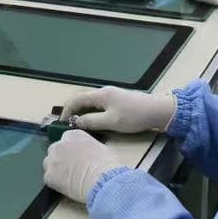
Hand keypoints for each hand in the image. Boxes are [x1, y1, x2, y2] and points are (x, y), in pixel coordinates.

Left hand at [43, 130, 125, 203]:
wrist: (101, 179)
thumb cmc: (106, 165)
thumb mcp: (99, 148)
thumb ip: (87, 147)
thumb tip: (88, 154)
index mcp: (73, 135)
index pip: (66, 140)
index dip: (70, 150)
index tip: (75, 158)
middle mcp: (60, 144)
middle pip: (54, 151)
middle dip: (60, 159)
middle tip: (70, 170)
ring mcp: (53, 160)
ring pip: (49, 164)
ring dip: (55, 170)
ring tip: (67, 180)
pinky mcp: (49, 176)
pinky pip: (48, 179)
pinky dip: (55, 183)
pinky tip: (65, 187)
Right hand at [59, 85, 175, 133]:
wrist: (157, 111)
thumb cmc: (134, 116)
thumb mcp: (112, 122)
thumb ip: (92, 121)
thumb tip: (76, 122)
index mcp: (101, 95)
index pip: (77, 99)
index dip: (67, 110)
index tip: (61, 123)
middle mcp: (103, 92)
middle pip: (82, 99)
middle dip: (73, 111)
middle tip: (67, 125)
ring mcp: (111, 96)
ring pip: (90, 103)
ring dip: (82, 113)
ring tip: (77, 126)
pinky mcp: (117, 101)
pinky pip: (98, 106)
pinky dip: (91, 113)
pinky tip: (92, 122)